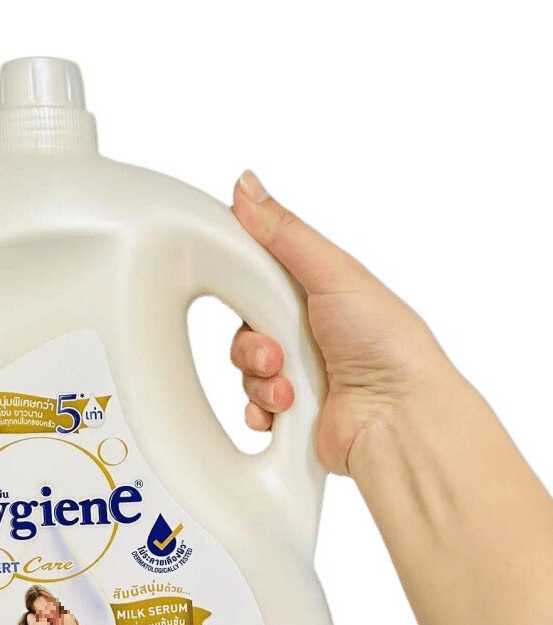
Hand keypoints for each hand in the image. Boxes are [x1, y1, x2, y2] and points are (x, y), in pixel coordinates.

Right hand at [231, 170, 457, 474]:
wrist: (399, 417)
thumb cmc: (388, 344)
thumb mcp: (335, 273)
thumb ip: (285, 233)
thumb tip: (248, 186)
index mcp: (316, 295)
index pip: (257, 282)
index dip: (245, 290)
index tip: (245, 293)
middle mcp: (307, 334)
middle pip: (244, 330)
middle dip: (252, 344)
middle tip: (276, 352)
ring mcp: (299, 376)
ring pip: (245, 371)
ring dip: (260, 380)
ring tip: (290, 388)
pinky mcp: (292, 414)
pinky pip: (252, 407)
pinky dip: (261, 410)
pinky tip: (284, 410)